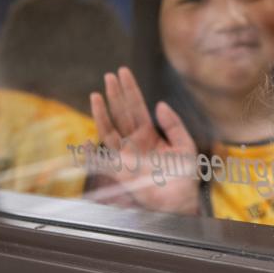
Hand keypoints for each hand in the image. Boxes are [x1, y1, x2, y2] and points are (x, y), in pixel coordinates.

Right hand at [89, 67, 199, 214]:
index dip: (130, 90)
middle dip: (115, 95)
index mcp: (149, 134)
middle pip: (122, 114)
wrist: (181, 201)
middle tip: (109, 75)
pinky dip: (94, 154)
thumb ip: (174, 124)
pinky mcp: (120, 172)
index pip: (137, 107)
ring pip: (110, 130)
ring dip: (102, 114)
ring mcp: (125, 155)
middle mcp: (135, 141)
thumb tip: (160, 104)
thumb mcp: (185, 145)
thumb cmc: (184, 175)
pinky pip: (104, 162)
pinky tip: (88, 142)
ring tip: (96, 95)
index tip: (123, 71)